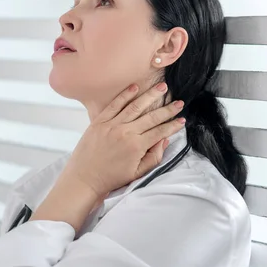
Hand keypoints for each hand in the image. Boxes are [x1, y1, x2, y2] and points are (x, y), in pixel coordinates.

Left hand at [60, 82, 185, 198]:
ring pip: (135, 106)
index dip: (173, 125)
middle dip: (168, 109)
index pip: (160, 131)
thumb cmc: (111, 178)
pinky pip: (114, 105)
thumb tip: (164, 141)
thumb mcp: (137, 173)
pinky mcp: (99, 122)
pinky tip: (135, 87)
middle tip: (180, 102)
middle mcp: (126, 132)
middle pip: (152, 116)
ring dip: (151, 95)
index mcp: (136, 146)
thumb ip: (154, 157)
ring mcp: (112, 125)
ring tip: (163, 87)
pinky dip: (125, 95)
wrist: (84, 179)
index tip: (182, 119)